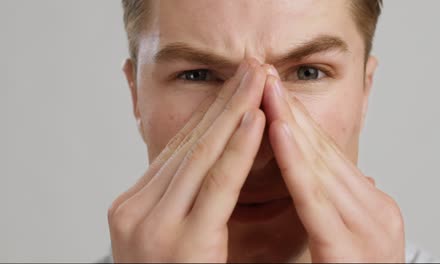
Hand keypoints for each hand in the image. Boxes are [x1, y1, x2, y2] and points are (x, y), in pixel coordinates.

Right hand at [107, 60, 267, 261]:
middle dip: (224, 102)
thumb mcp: (168, 234)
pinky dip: (237, 149)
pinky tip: (255, 119)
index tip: (235, 86)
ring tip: (258, 80)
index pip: (180, 150)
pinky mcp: (181, 242)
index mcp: (134, 207)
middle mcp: (136, 210)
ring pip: (203, 156)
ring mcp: (153, 225)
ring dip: (235, 113)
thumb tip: (205, 165)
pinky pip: (216, 185)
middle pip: (191, 144)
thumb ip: (181, 202)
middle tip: (250, 67)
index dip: (212, 115)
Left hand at [262, 72, 405, 261]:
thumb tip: (332, 175)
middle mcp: (376, 210)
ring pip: (319, 164)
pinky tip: (279, 129)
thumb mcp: (345, 234)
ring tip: (267, 88)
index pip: (327, 155)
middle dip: (291, 110)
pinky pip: (315, 196)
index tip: (273, 90)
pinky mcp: (350, 247)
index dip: (299, 119)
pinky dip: (296, 160)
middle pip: (323, 151)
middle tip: (265, 74)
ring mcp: (369, 228)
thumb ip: (337, 204)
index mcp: (372, 205)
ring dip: (291, 122)